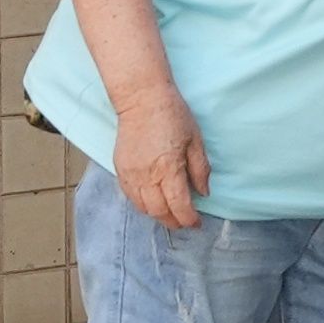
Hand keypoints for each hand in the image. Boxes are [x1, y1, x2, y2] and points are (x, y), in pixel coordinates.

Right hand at [112, 90, 210, 227]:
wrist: (141, 99)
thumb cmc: (172, 115)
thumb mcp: (195, 140)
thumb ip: (200, 169)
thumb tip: (203, 192)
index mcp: (169, 168)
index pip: (179, 206)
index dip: (189, 219)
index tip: (197, 223)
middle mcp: (147, 176)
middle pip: (159, 212)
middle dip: (174, 222)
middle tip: (185, 222)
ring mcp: (130, 174)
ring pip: (143, 208)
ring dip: (158, 215)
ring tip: (170, 214)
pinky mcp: (120, 169)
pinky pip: (130, 196)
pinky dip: (142, 205)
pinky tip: (153, 202)